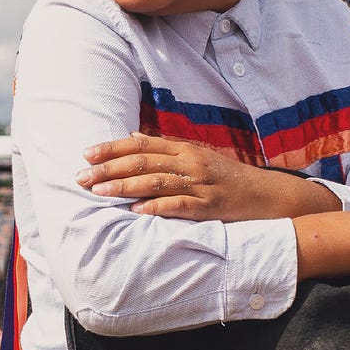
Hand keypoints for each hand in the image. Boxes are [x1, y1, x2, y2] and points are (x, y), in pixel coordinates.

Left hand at [76, 133, 339, 221]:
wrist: (268, 196)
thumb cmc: (228, 178)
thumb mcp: (198, 156)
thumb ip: (166, 148)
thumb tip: (133, 137)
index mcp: (186, 149)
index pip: (142, 145)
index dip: (113, 148)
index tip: (87, 152)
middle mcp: (191, 163)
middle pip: (144, 162)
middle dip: (110, 168)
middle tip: (81, 176)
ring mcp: (201, 184)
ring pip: (156, 182)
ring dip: (125, 187)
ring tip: (99, 191)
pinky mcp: (210, 207)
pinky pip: (180, 206)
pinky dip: (157, 207)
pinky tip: (137, 212)